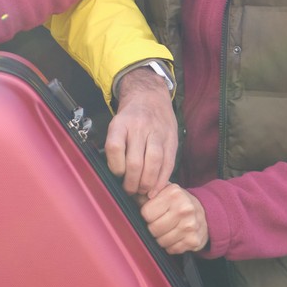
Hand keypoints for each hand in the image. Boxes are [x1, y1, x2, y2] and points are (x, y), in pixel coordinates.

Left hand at [105, 69, 177, 196]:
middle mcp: (139, 128)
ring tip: (142, 191)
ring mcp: (158, 133)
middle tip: (130, 190)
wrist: (150, 95)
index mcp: (121, 124)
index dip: (115, 167)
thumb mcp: (117, 124)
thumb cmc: (130, 116)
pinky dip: (162, 180)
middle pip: (135, 162)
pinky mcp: (171, 139)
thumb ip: (116, 146)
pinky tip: (156, 189)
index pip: (115, 148)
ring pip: (153, 163)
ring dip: (147, 183)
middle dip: (131, 183)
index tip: (117, 175)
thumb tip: (115, 177)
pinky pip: (168, 163)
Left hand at [141, 183, 208, 253]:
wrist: (205, 213)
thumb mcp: (164, 192)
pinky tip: (176, 237)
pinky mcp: (193, 240)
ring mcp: (190, 225)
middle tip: (160, 223)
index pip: (146, 213)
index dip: (147, 215)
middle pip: (153, 228)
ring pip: (161, 241)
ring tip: (168, 230)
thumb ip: (145, 194)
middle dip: (153, 228)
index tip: (154, 213)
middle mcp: (184, 208)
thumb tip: (127, 194)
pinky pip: (172, 250)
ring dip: (161, 239)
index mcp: (173, 193)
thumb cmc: (178, 203)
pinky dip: (171, 246)